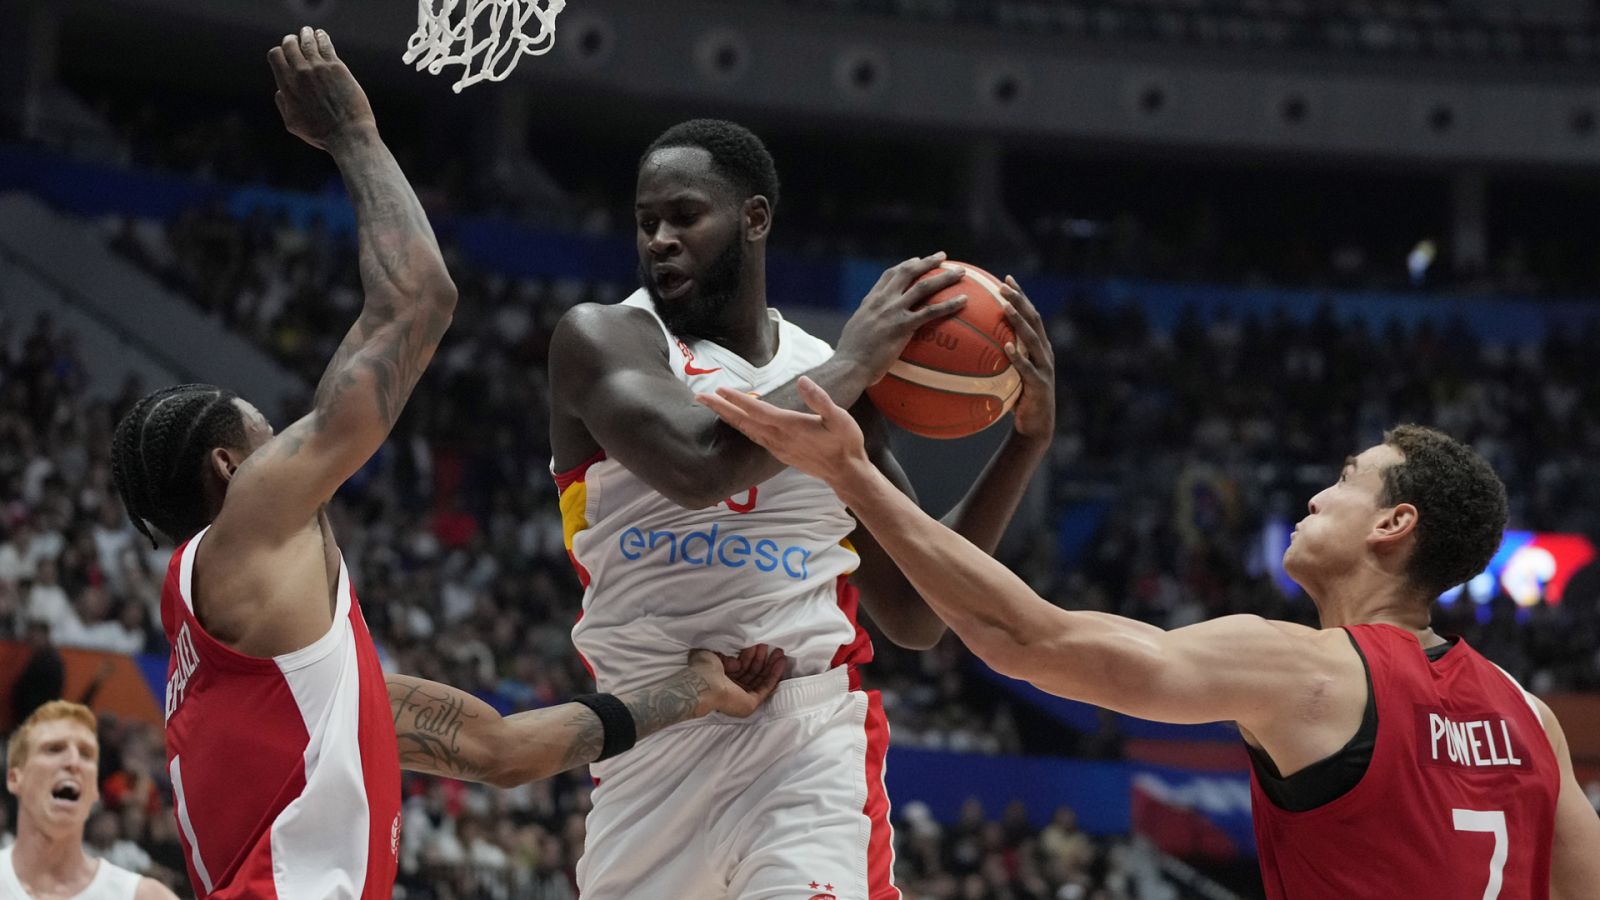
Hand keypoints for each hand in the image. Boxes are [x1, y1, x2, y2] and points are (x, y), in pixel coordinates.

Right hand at [267, 28, 376, 151]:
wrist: (347, 134)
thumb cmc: (321, 133)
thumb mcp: (292, 123)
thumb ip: (283, 104)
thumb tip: (280, 90)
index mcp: (287, 85)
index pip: (276, 55)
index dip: (279, 52)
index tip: (285, 54)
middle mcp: (300, 72)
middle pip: (290, 44)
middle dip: (291, 41)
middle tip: (296, 40)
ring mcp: (319, 68)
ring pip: (307, 40)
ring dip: (306, 34)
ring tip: (308, 32)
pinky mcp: (337, 67)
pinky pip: (326, 44)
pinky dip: (321, 37)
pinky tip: (321, 35)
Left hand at [689, 645, 786, 717]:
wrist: (704, 684)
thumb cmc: (702, 670)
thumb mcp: (712, 655)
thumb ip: (726, 656)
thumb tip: (738, 662)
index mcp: (721, 680)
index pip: (740, 667)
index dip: (750, 655)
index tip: (758, 644)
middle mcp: (732, 690)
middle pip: (752, 673)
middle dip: (764, 659)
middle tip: (773, 647)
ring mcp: (742, 698)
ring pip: (761, 680)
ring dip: (771, 666)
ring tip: (780, 653)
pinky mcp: (751, 703)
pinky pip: (766, 688)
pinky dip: (774, 675)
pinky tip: (781, 663)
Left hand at [697, 377, 871, 488]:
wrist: (845, 471)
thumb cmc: (845, 442)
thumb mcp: (839, 418)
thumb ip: (820, 400)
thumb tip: (802, 381)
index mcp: (790, 426)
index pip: (758, 410)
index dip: (738, 399)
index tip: (720, 389)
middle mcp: (778, 438)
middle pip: (744, 420)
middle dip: (721, 408)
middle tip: (700, 397)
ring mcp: (777, 447)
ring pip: (746, 430)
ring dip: (728, 417)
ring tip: (712, 406)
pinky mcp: (779, 453)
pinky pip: (754, 438)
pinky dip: (740, 427)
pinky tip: (736, 422)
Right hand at [835, 253, 969, 382]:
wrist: (848, 366)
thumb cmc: (850, 359)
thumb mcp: (856, 335)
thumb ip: (867, 328)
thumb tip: (874, 335)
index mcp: (870, 302)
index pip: (889, 276)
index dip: (905, 266)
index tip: (916, 261)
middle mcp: (882, 301)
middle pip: (907, 273)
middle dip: (927, 262)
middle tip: (942, 257)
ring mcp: (893, 312)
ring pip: (923, 287)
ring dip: (944, 277)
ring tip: (961, 272)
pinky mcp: (902, 326)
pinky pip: (931, 311)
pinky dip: (950, 304)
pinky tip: (964, 301)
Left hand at [999, 276, 1055, 439]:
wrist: (1036, 427)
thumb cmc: (1017, 399)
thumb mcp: (1005, 375)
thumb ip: (993, 358)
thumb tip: (964, 346)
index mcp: (1038, 347)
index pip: (1030, 315)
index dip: (1020, 296)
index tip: (1006, 278)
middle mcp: (1044, 353)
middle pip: (1034, 320)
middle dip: (1020, 300)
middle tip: (1004, 285)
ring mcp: (1045, 368)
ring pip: (1034, 339)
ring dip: (1019, 321)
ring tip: (1006, 307)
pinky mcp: (1040, 385)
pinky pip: (1028, 369)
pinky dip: (1018, 357)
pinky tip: (1005, 347)